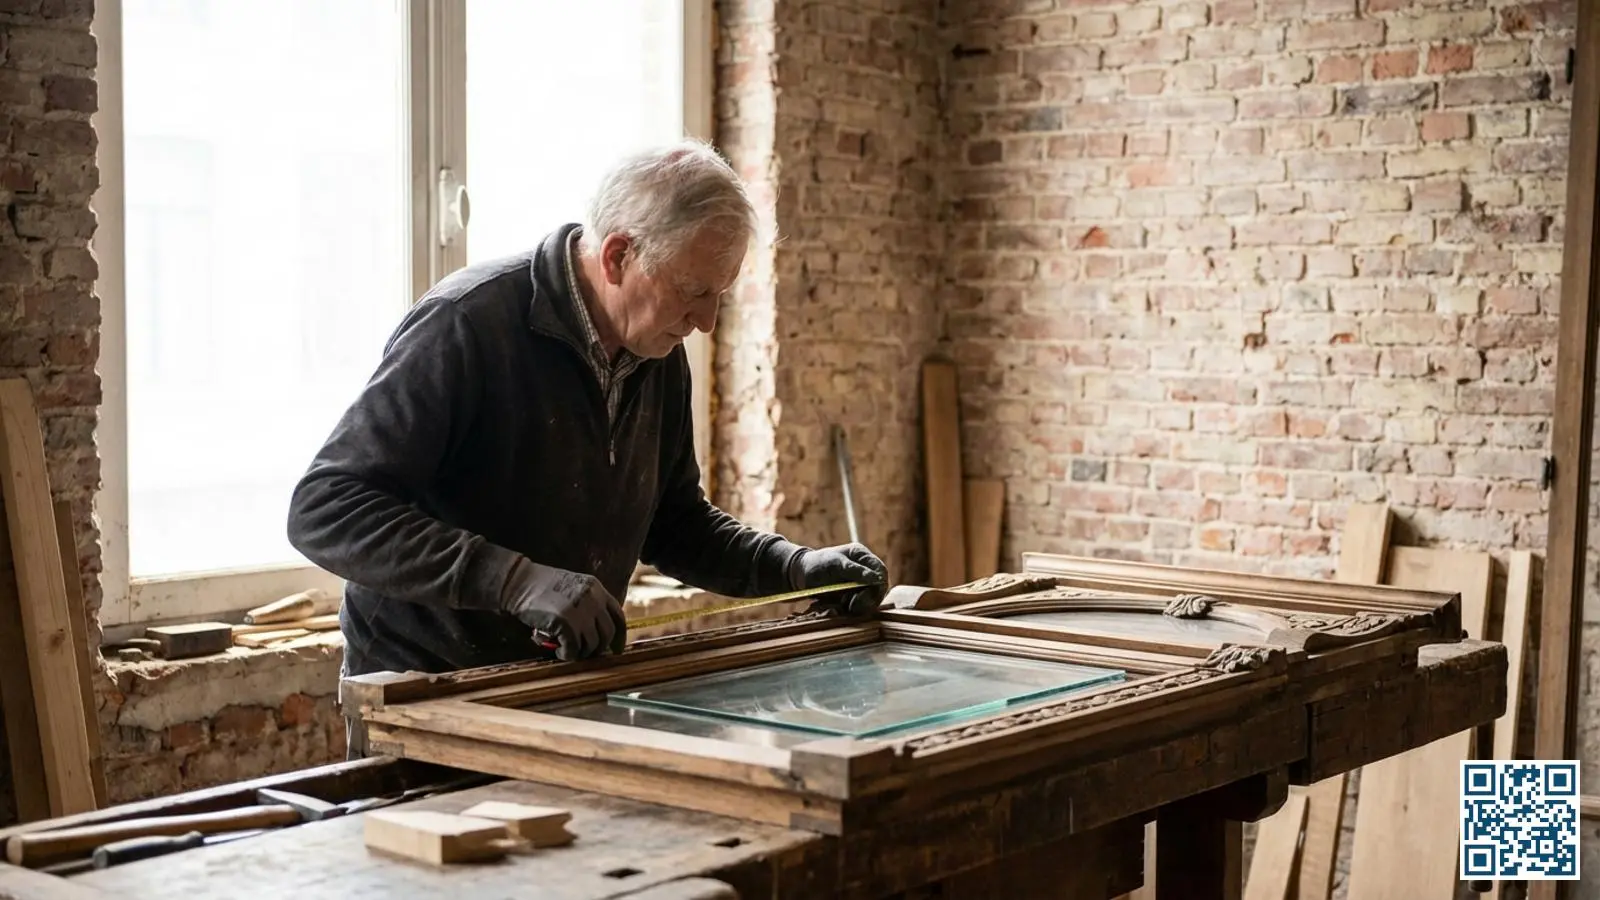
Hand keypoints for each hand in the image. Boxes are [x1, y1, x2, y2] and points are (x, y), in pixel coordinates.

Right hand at [499, 558, 626, 660]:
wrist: (519, 582)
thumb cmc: (541, 588)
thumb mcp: (573, 588)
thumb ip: (588, 604)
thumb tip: (597, 634)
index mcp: (596, 589)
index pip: (618, 616)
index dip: (619, 636)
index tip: (617, 649)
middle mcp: (593, 599)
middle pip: (607, 633)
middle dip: (598, 648)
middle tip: (586, 654)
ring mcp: (580, 611)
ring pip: (592, 644)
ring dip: (580, 652)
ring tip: (567, 649)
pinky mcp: (565, 623)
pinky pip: (574, 649)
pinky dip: (567, 654)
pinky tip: (559, 651)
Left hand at [789, 543, 888, 616]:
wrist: (800, 575)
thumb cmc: (816, 564)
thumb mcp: (834, 564)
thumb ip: (855, 571)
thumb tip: (878, 578)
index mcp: (862, 556)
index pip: (881, 571)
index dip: (878, 585)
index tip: (865, 595)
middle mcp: (864, 570)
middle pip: (879, 589)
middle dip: (867, 599)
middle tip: (852, 605)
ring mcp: (859, 584)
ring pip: (871, 601)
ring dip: (859, 606)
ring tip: (842, 605)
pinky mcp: (853, 597)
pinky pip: (860, 607)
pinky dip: (851, 610)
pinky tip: (839, 608)